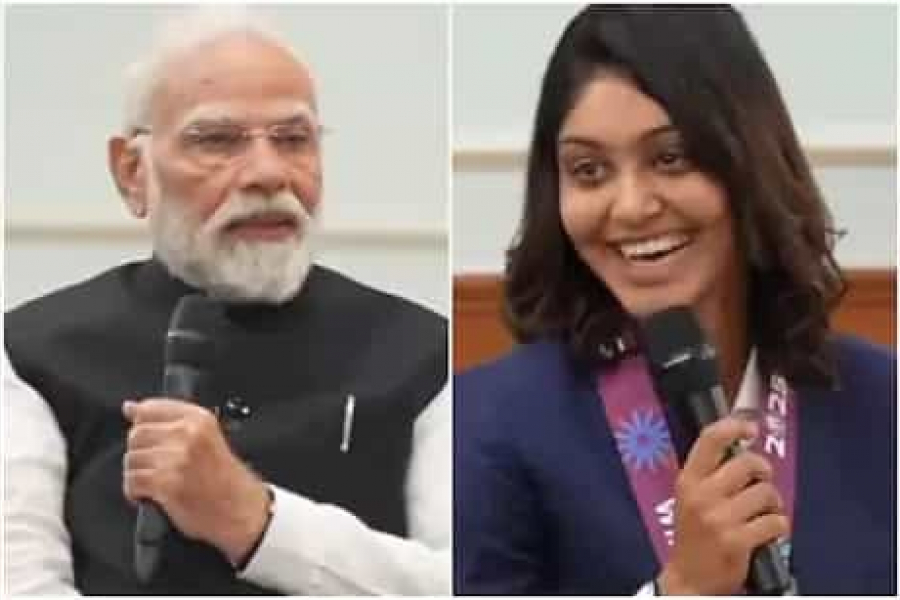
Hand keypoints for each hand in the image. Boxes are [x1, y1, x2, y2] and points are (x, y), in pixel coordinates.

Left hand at [122, 398, 270, 565]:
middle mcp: (188, 434)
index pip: (149, 408)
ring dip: (137, 474)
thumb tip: (130, 407)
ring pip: (131, 459)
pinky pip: (132, 482)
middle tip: (154, 465)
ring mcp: (177, 459)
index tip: (142, 433)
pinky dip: (135, 492)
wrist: (241, 509)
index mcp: (199, 419)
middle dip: (139, 453)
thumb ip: (169, 420)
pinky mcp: (167, 483)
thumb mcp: (206, 437)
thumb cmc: (225, 478)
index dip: (140, 423)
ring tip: (155, 481)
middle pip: (137, 435)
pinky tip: (150, 495)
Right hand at [657, 417, 788, 594]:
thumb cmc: (693, 536)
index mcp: (688, 481)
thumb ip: (709, 474)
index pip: (710, 440)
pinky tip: (767, 531)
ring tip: (763, 512)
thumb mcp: (689, 498)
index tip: (749, 428)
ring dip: (772, 503)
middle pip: (747, 463)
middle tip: (761, 481)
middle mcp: (701, 495)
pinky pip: (775, 522)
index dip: (734, 427)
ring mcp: (719, 518)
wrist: (688, 579)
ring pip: (766, 493)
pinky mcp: (737, 541)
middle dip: (763, 471)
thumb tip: (742, 447)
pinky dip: (778, 526)